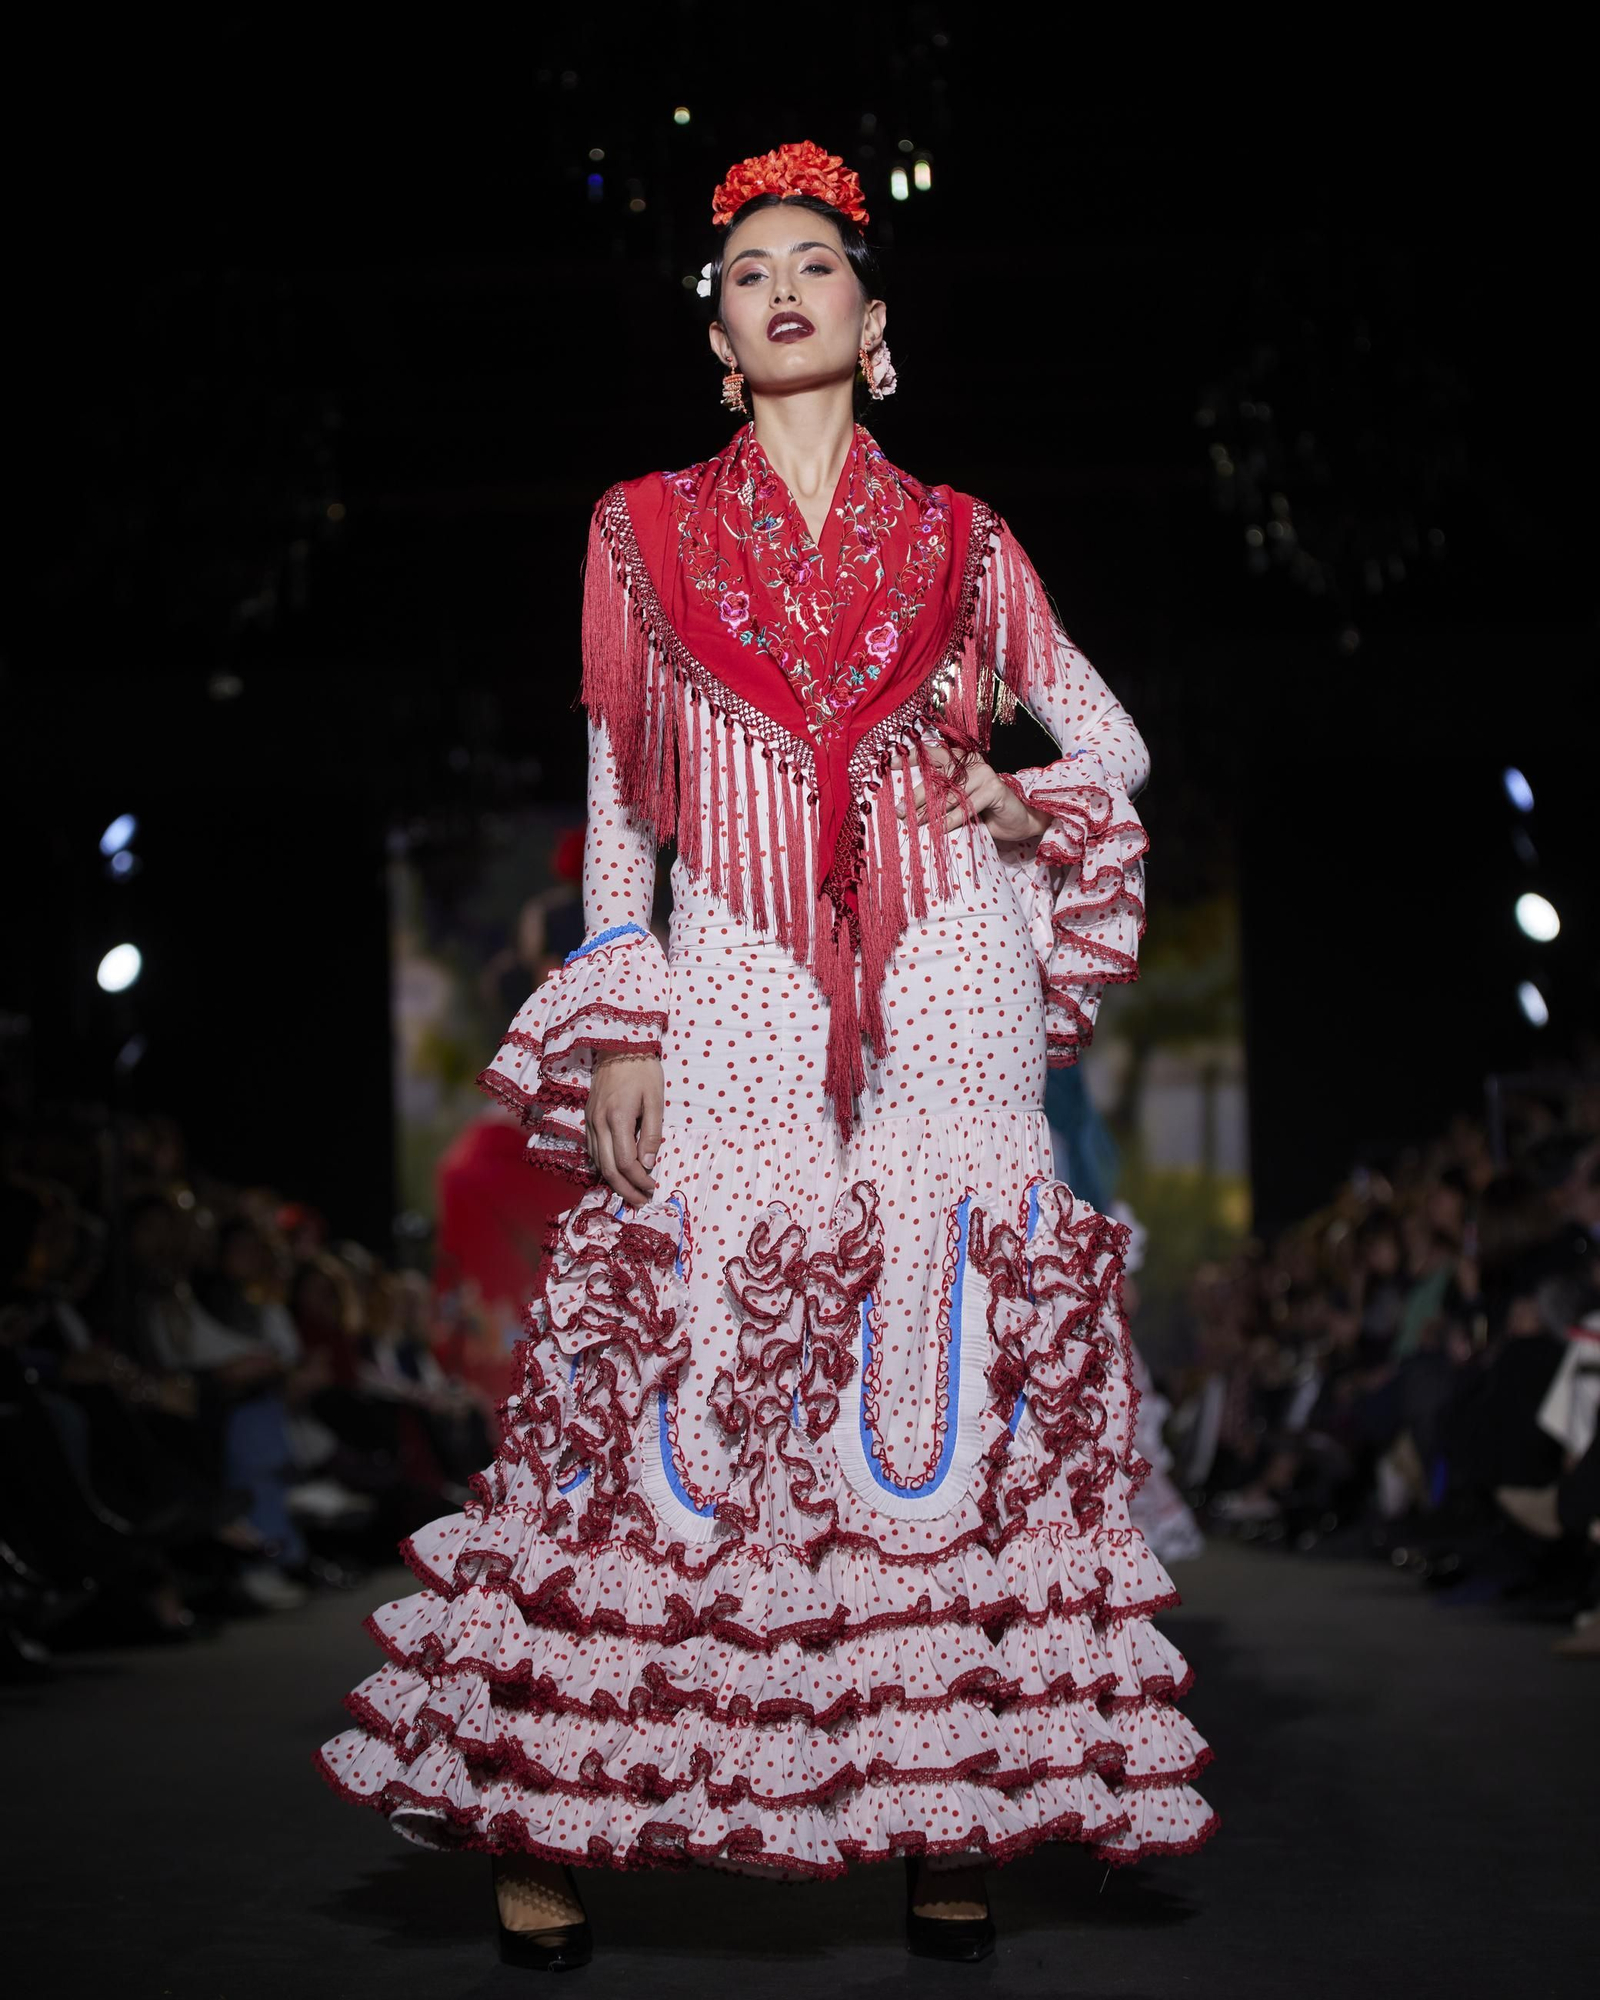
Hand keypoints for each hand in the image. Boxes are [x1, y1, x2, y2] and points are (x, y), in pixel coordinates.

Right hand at [586, 1053, 663, 1206]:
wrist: (618, 1045)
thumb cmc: (643, 1070)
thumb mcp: (656, 1100)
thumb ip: (652, 1134)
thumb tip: (648, 1166)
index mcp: (618, 1118)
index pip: (626, 1162)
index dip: (639, 1181)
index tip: (652, 1189)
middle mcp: (598, 1123)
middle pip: (608, 1169)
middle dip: (625, 1190)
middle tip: (640, 1202)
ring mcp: (589, 1121)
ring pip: (597, 1162)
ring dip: (613, 1182)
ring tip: (630, 1193)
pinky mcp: (586, 1118)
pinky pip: (592, 1150)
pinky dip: (603, 1166)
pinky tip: (616, 1173)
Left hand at [902, 742, 1052, 841]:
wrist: (1018, 822)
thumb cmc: (984, 812)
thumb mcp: (957, 803)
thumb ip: (939, 799)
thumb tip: (906, 809)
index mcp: (960, 760)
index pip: (932, 755)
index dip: (910, 757)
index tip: (888, 762)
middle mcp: (971, 762)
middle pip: (937, 777)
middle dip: (917, 796)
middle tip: (900, 810)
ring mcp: (984, 773)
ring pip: (949, 795)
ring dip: (931, 812)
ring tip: (916, 824)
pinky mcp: (994, 788)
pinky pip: (965, 807)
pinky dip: (951, 821)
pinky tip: (939, 830)